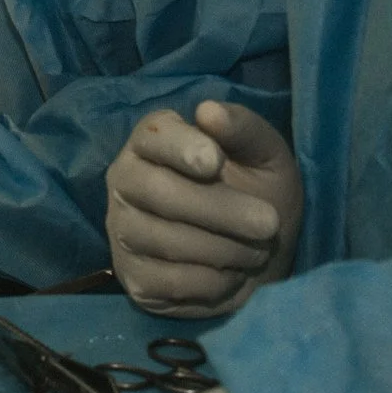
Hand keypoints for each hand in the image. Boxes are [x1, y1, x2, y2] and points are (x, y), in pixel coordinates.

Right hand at [106, 101, 301, 317]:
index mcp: (154, 141)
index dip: (181, 148)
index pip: (154, 138)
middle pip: (160, 192)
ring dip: (224, 248)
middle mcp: (126, 180)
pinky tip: (232, 273)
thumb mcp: (266, 156)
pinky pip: (170, 281)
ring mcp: (123, 231)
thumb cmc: (258, 192)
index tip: (215, 162)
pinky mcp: (133, 278)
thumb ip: (243, 129)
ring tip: (257, 250)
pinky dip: (212, 281)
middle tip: (268, 223)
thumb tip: (208, 111)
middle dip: (220, 210)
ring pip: (166, 240)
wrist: (256, 255)